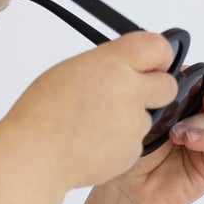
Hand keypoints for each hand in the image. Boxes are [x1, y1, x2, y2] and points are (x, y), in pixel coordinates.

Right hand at [3, 32, 180, 190]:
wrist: (35, 155)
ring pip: (147, 117)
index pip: (158, 47)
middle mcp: (130, 90)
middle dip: (156, 90)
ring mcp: (133, 123)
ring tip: (94, 125)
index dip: (158, 56)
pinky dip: (118, 143)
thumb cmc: (42, 113)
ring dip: (129, 120)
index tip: (151, 63)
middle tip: (133, 95)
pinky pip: (134, 142)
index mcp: (113, 63)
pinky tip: (92, 143)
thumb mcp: (73, 70)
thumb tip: (124, 66)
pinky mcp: (131, 151)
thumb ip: (107, 64)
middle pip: (168, 85)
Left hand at [101, 79, 203, 203]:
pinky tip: (188, 141)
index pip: (201, 82)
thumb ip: (158, 97)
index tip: (189, 79)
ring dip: (203, 122)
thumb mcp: (140, 117)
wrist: (125, 190)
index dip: (200, 78)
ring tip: (177, 133)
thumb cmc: (130, 151)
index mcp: (183, 103)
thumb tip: (167, 76)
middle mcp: (198, 119)